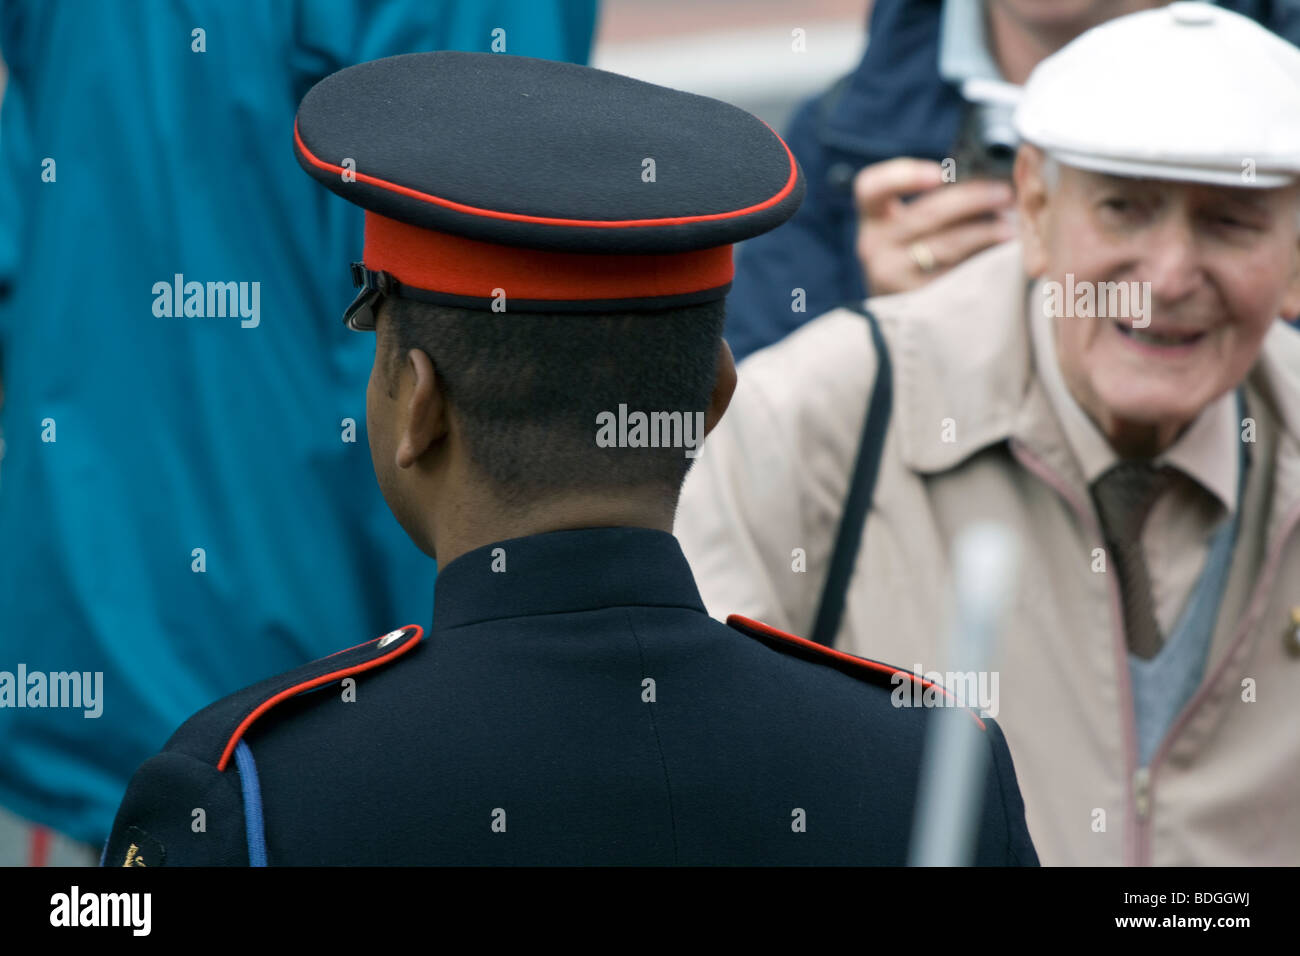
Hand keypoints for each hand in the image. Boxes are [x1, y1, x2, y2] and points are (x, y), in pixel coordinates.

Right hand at [853, 158, 1017, 294]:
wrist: (899, 310)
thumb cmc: (913, 254)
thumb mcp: (906, 226)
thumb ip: (934, 201)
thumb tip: (988, 178)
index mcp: (873, 219)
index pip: (872, 188)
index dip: (903, 176)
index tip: (939, 174)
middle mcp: (875, 246)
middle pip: (926, 215)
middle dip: (972, 199)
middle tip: (1004, 193)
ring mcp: (892, 276)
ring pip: (946, 245)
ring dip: (985, 231)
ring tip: (1010, 224)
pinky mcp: (916, 299)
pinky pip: (955, 273)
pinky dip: (982, 258)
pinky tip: (1001, 250)